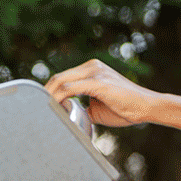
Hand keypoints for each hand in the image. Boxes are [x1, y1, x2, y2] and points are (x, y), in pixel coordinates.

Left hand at [44, 59, 161, 127]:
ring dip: (48, 96)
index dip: (49, 91)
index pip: (63, 78)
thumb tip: (66, 114)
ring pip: (61, 81)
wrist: (147, 107)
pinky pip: (70, 89)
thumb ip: (82, 106)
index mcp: (91, 70)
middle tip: (33, 109)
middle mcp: (92, 67)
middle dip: (43, 94)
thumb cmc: (126, 108)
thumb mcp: (97, 107)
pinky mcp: (98, 82)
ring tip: (39, 111)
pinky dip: (59, 98)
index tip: (39, 105)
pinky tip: (53, 108)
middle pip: (58, 78)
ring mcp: (95, 72)